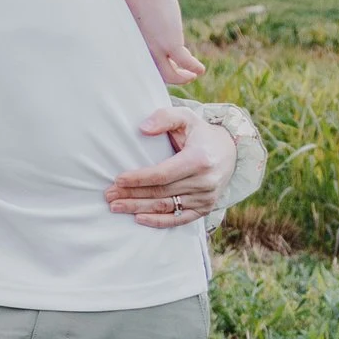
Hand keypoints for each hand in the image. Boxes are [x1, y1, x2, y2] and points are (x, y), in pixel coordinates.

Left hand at [106, 106, 236, 229]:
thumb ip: (164, 117)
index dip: (139, 178)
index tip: (118, 179)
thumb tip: (143, 128)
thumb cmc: (199, 133)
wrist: (229, 151)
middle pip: (161, 193)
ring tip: (116, 207)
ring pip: (166, 207)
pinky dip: (158, 221)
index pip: (163, 174)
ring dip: (138, 208)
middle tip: (109, 195)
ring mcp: (206, 198)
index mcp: (199, 159)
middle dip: (132, 195)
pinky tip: (138, 218)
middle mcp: (205, 182)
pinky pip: (179, 219)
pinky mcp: (205, 208)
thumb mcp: (185, 117)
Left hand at [121, 0, 203, 84]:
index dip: (160, 68)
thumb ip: (145, 19)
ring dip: (184, 77)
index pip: (147, 65)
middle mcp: (144, 51)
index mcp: (135, 45)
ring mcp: (157, 49)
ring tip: (193, 74)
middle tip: (185, 76)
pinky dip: (193, 68)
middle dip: (173, 77)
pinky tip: (201, 70)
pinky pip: (184, 62)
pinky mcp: (170, 43)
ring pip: (170, 74)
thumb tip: (153, 13)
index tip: (171, 66)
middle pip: (158, 74)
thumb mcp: (140, 11)